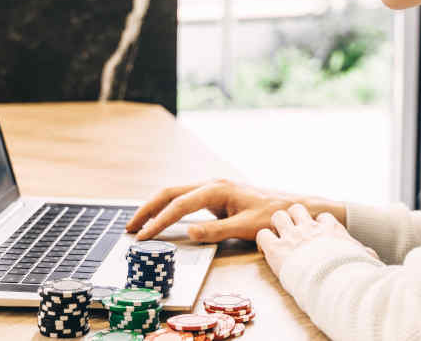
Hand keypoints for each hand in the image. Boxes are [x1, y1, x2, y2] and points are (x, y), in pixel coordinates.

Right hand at [126, 179, 344, 242]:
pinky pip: (185, 200)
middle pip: (170, 193)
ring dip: (156, 208)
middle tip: (129, 227)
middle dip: (148, 209)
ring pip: (175, 195)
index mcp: (217, 189)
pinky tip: (160, 220)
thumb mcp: (246, 227)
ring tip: (138, 224)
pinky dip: (168, 209)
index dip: (159, 221)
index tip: (144, 236)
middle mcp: (212, 185)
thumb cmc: (272, 215)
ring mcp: (213, 190)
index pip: (180, 205)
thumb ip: (217, 231)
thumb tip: (188, 232)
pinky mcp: (215, 197)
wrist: (291, 207)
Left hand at [256, 203, 377, 275]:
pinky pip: (263, 235)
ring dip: (277, 226)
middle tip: (293, 233)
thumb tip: (374, 257)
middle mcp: (310, 228)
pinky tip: (267, 251)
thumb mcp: (365, 258)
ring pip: (278, 215)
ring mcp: (292, 236)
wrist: (335, 280)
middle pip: (297, 208)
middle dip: (293, 218)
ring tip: (279, 239)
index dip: (317, 225)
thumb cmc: (352, 271)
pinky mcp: (276, 249)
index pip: (322, 217)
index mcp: (331, 229)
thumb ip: (366, 254)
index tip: (317, 236)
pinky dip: (263, 242)